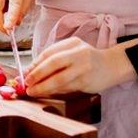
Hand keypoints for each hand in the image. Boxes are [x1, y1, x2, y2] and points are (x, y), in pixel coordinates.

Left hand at [23, 36, 137, 95]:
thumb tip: (32, 69)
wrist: (112, 65)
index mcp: (73, 43)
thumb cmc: (87, 57)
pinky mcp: (87, 83)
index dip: (35, 64)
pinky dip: (54, 92)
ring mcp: (84, 69)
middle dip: (37, 75)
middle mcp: (79, 54)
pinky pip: (67, 88)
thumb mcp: (72, 50)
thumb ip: (54, 57)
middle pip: (53, 64)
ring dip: (43, 87)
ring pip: (59, 80)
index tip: (25, 73)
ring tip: (33, 91)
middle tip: (26, 83)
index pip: (49, 53)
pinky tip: (46, 93)